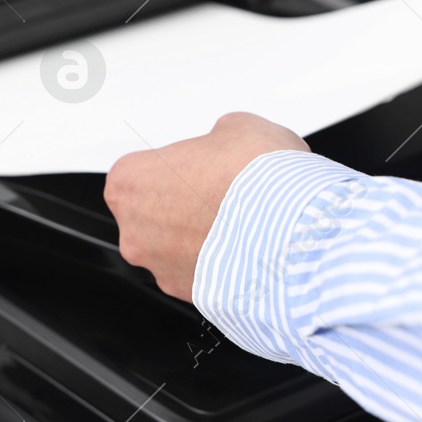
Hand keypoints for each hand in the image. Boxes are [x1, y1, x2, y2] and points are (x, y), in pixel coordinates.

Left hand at [105, 112, 307, 300]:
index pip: (141, 171)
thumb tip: (226, 144)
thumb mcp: (238, 128)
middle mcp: (135, 230)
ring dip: (201, 238)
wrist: (290, 228)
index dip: (176, 168)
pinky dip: (219, 265)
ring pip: (174, 250)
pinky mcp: (188, 294)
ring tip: (240, 223)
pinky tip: (246, 248)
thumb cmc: (256, 179)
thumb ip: (217, 139)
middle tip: (220, 194)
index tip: (198, 168)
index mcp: (130, 181)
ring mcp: (159, 267)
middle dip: (184, 206)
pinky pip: (199, 276)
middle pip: (153, 215)